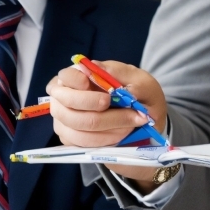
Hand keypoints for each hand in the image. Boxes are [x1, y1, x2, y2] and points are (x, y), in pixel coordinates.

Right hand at [47, 61, 167, 187]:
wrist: (146, 120)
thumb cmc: (139, 94)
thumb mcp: (140, 80)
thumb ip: (121, 73)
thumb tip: (97, 67)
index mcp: (78, 74)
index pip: (67, 76)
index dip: (80, 84)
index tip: (105, 94)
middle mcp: (65, 95)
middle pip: (70, 104)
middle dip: (101, 111)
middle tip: (129, 112)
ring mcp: (64, 118)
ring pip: (78, 126)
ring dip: (109, 126)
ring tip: (131, 124)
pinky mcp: (69, 137)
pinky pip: (82, 142)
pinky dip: (105, 139)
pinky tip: (121, 134)